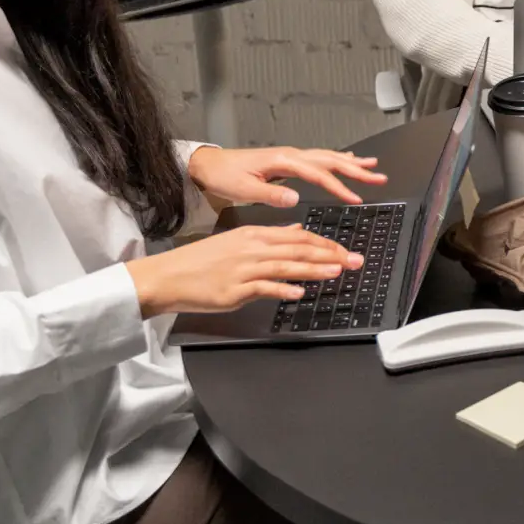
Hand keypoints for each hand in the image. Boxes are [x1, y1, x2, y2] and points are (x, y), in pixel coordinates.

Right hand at [128, 225, 362, 315]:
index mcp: (254, 235)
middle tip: (355, 260)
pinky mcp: (234, 289)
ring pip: (286, 266)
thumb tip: (296, 231)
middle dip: (330, 255)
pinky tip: (300, 292)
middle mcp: (252, 248)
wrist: (168, 276)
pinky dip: (283, 289)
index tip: (345, 251)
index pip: (298, 236)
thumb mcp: (238, 241)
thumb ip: (270, 238)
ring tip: (337, 272)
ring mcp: (243, 269)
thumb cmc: (202, 262)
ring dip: (314, 269)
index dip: (325, 243)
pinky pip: (264, 288)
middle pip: (298, 250)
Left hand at [186, 145, 385, 207]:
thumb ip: (270, 194)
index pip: (318, 174)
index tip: (355, 198)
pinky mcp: (288, 161)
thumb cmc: (225, 176)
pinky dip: (337, 160)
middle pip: (330, 161)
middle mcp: (290, 155)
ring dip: (351, 163)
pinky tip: (348, 161)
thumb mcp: (243, 189)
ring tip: (373, 167)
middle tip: (378, 177)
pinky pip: (319, 158)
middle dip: (356, 170)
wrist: (210, 165)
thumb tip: (295, 198)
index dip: (338, 186)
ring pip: (328, 157)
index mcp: (283, 161)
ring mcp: (290, 156)